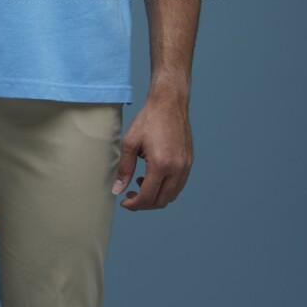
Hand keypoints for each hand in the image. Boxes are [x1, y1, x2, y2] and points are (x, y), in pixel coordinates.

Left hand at [111, 93, 192, 210]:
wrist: (169, 103)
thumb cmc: (149, 119)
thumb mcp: (130, 143)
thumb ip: (124, 169)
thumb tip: (117, 189)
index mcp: (161, 165)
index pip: (148, 197)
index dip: (134, 204)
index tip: (124, 201)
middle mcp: (177, 169)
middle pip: (161, 201)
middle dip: (144, 203)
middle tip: (130, 195)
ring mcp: (185, 166)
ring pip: (171, 195)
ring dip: (156, 197)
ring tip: (140, 184)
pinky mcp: (189, 162)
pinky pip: (178, 185)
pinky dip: (166, 188)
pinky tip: (153, 177)